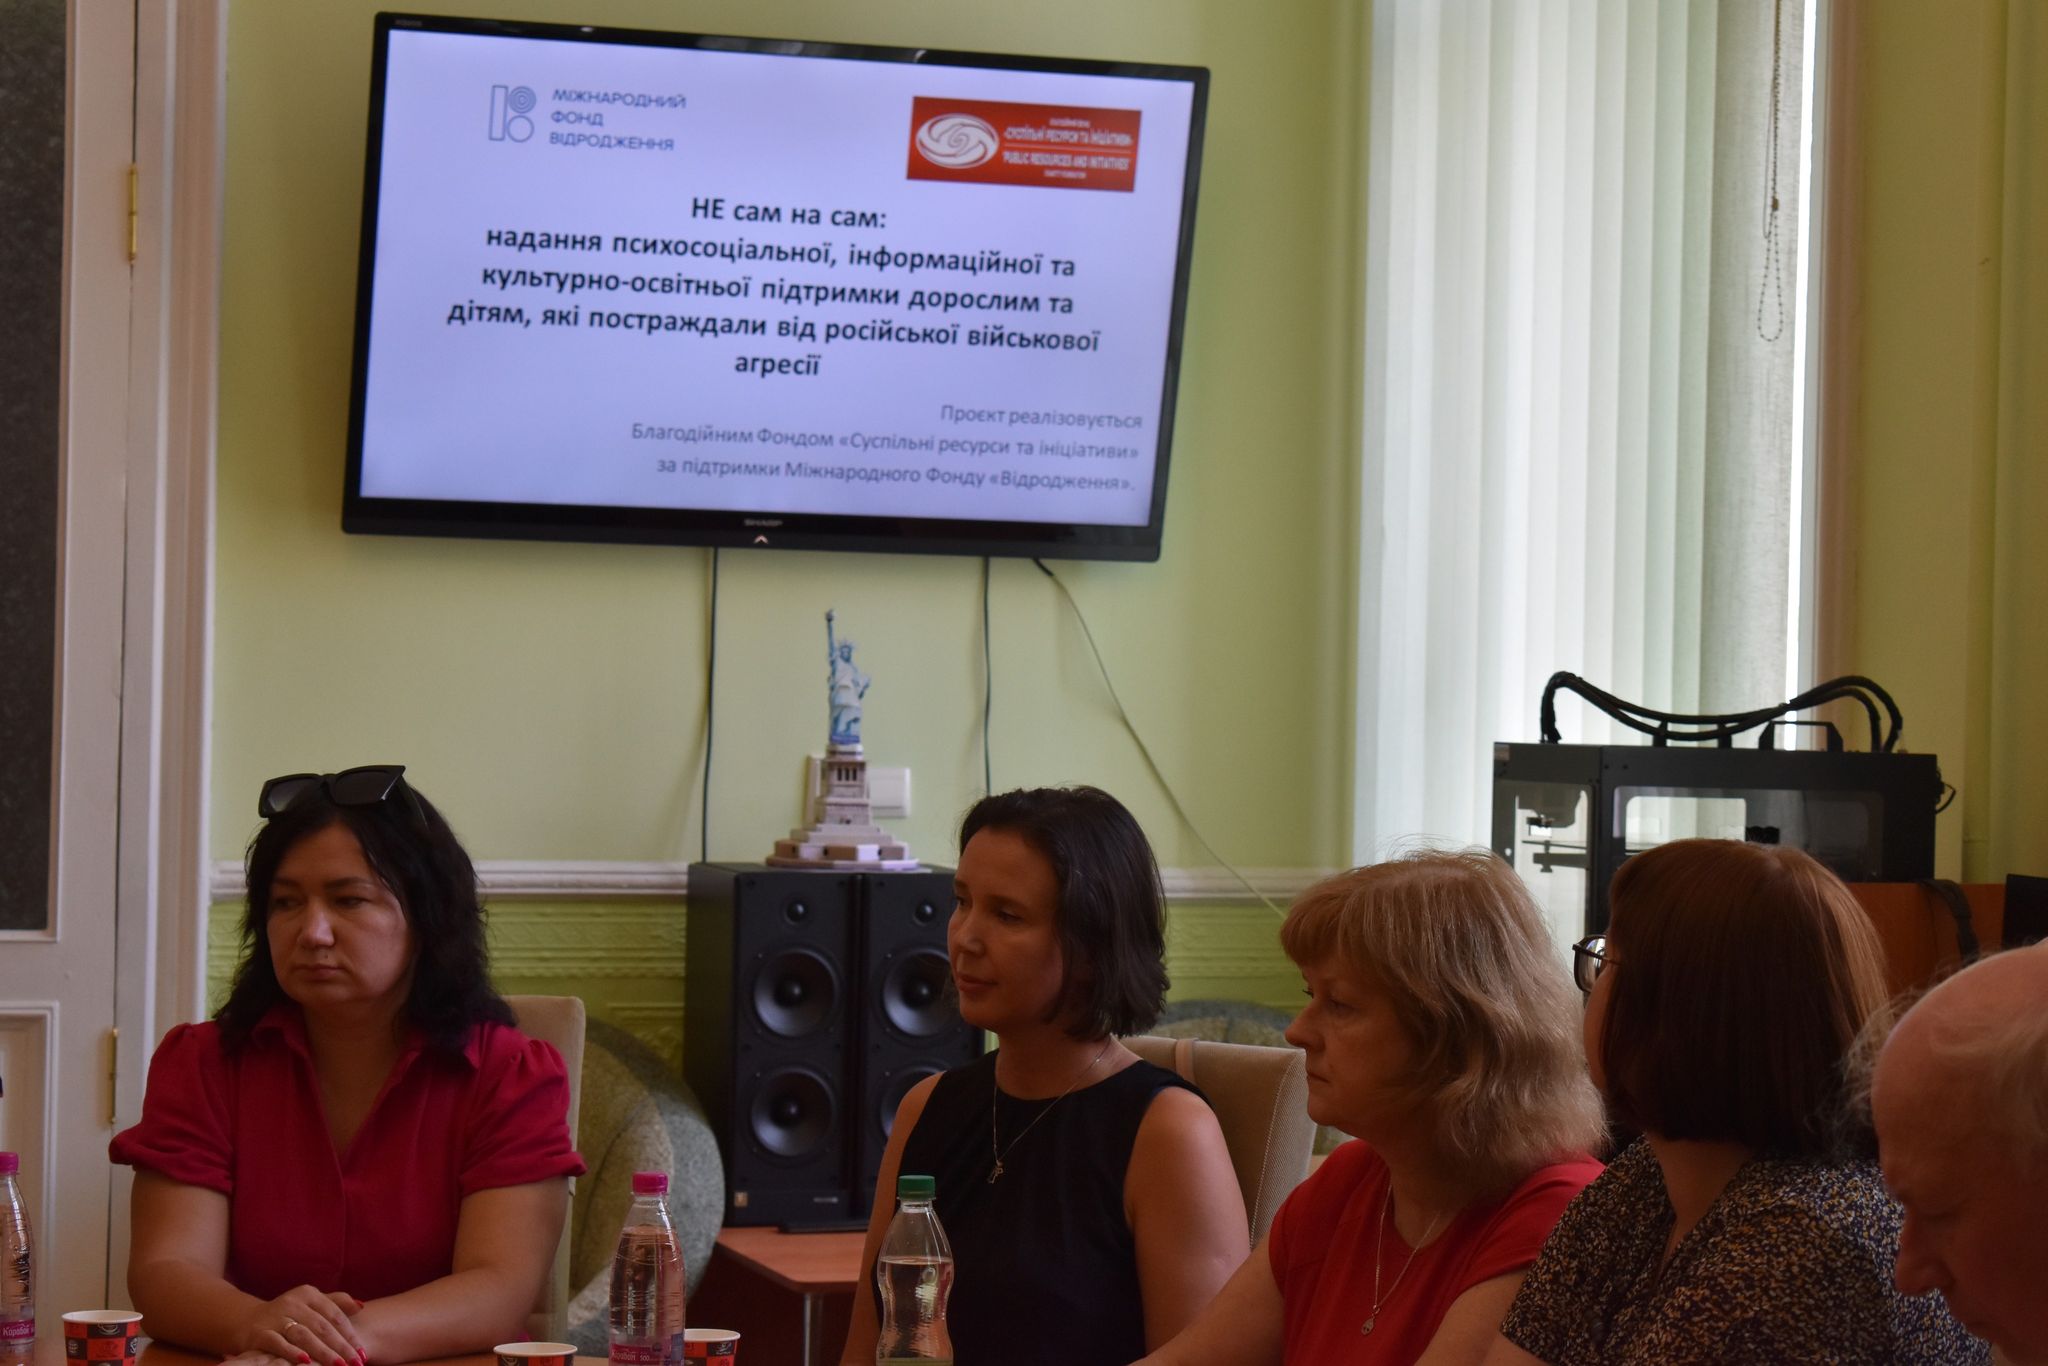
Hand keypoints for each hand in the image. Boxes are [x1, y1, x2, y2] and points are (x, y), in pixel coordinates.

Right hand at [231, 1287, 367, 1365]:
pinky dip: (291, 1353)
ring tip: (338, 1365)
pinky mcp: (260, 1333)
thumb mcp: (310, 1304)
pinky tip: (305, 1362)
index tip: (363, 1351)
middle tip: (355, 1362)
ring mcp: (275, 1317)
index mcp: (308, 1294)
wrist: (246, 1320)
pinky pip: (278, 1343)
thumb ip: (335, 1303)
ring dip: (322, 1352)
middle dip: (341, 1347)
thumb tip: (361, 1306)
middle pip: (322, 1326)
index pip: (334, 1314)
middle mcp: (293, 1302)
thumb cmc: (287, 1314)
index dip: (350, 1334)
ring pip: (303, 1335)